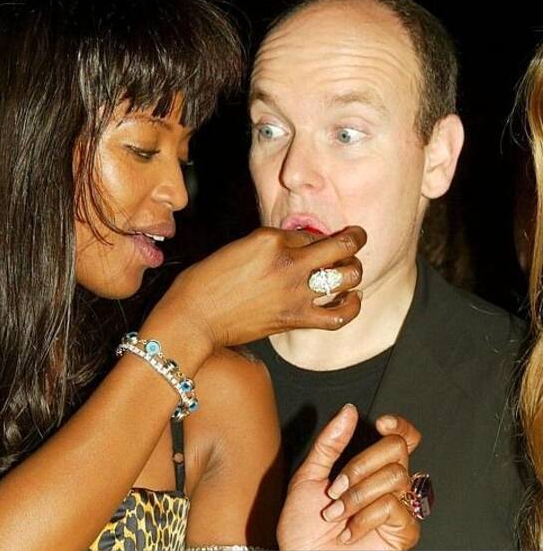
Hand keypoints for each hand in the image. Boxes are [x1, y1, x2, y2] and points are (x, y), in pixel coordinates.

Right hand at [153, 226, 365, 353]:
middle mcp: (288, 262)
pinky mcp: (295, 318)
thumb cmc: (205, 283)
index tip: (314, 242)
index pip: (309, 232)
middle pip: (341, 245)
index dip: (314, 237)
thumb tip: (295, 249)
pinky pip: (338, 315)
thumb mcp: (238, 248)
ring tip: (351, 270)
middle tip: (356, 239)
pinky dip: (351, 307)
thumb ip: (269, 246)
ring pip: (347, 275)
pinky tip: (352, 299)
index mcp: (270, 238)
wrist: (194, 317)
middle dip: (354, 239)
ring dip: (354, 270)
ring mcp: (295, 291)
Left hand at [276, 405, 420, 550]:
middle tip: (334, 490)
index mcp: (371, 470)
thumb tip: (350, 411)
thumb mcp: (308, 477)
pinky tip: (348, 533)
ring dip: (356, 495)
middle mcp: (390, 487)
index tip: (381, 423)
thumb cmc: (304, 527)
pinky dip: (363, 517)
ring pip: (395, 476)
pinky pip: (393, 506)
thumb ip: (329, 444)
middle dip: (360, 465)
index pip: (403, 439)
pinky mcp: (403, 534)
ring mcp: (400, 510)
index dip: (401, 426)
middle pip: (398, 450)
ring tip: (335, 515)